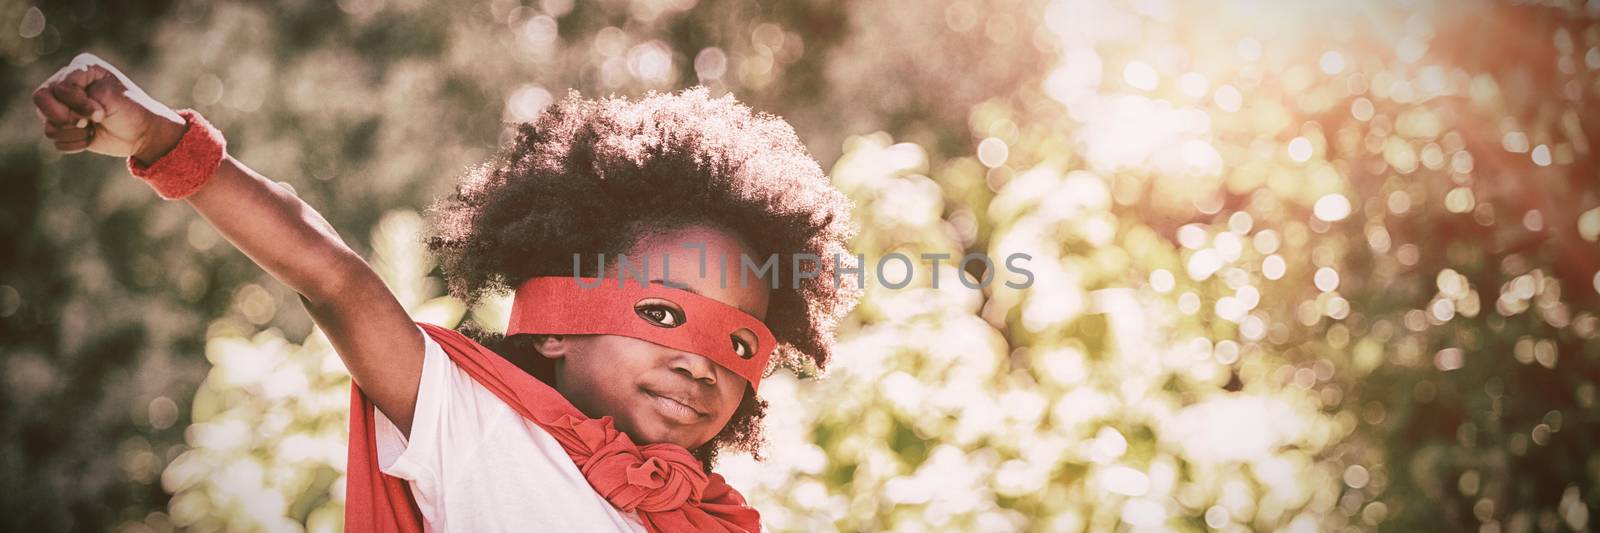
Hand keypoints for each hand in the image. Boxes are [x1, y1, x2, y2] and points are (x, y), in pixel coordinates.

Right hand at [33, 52, 187, 164]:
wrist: (144, 133)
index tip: (100, 112)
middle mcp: (66, 83)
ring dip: (74, 132)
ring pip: (47, 123)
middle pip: (40, 99)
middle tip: (88, 122)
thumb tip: (63, 119)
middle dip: (65, 117)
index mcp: (81, 68)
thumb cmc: (132, 110)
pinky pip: (55, 139)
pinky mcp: (63, 126)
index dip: (78, 104)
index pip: (59, 88)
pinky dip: (75, 143)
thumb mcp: (112, 97)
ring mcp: (62, 105)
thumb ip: (84, 99)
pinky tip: (92, 137)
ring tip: (94, 128)